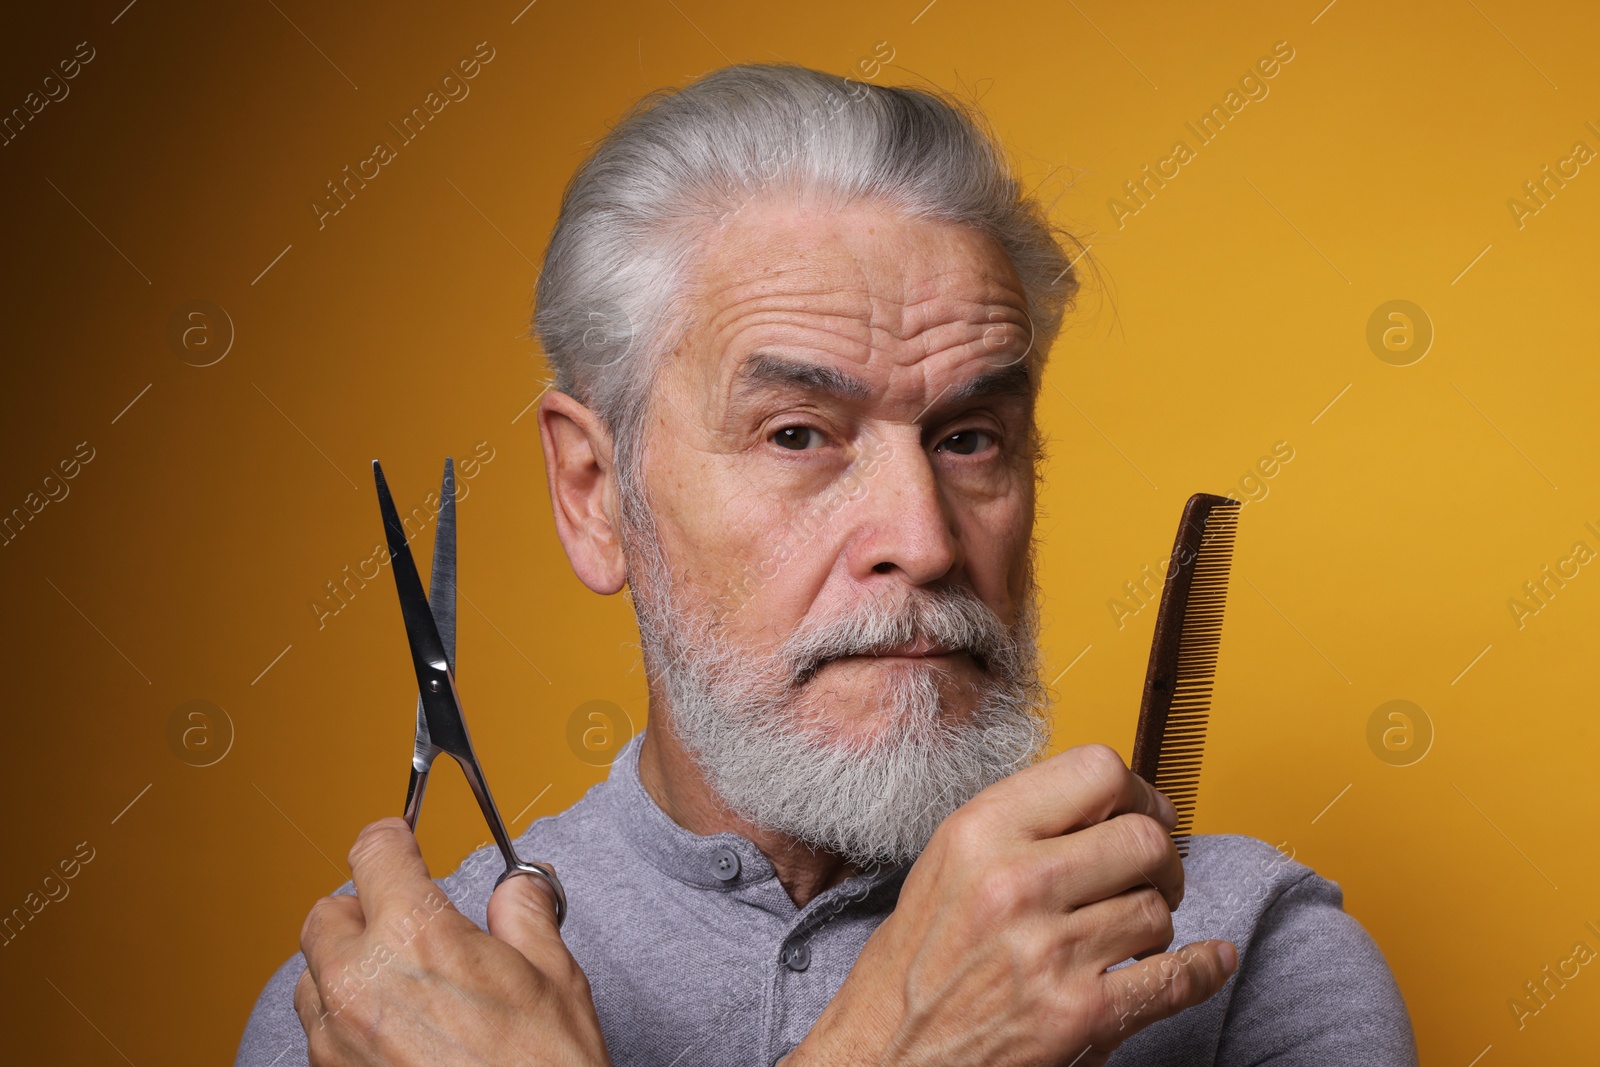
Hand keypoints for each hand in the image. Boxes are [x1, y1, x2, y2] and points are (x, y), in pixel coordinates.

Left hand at [293, 817, 609, 1065]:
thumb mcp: (553, 976)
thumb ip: (523, 915)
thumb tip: (517, 889)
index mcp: (417, 938)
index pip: (374, 854)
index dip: (391, 837)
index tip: (398, 838)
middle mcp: (362, 983)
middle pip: (326, 913)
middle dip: (362, 906)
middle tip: (405, 918)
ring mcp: (339, 1039)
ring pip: (313, 975)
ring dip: (347, 966)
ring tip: (401, 981)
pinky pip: (320, 1030)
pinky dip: (347, 1017)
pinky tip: (396, 1027)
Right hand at [789, 744, 1237, 1066]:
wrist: (887, 1056)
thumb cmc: (912, 966)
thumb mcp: (945, 866)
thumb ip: (1018, 826)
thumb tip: (1104, 803)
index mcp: (979, 833)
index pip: (1097, 771)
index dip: (1136, 792)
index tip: (1143, 812)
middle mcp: (1016, 882)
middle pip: (1144, 838)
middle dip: (1160, 859)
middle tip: (1150, 876)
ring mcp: (1051, 950)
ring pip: (1157, 909)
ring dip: (1154, 922)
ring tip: (1126, 934)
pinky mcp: (1081, 1014)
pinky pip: (1175, 978)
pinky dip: (1203, 969)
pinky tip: (1208, 961)